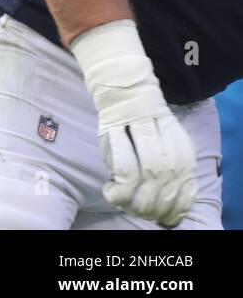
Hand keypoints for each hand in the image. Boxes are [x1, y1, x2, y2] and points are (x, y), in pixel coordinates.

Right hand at [72, 20, 197, 226]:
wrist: (119, 79)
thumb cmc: (138, 116)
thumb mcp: (161, 139)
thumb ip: (166, 164)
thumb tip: (166, 202)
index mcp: (178, 140)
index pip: (185, 180)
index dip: (177, 205)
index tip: (165, 218)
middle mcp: (165, 134)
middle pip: (168, 179)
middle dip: (155, 204)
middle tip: (142, 213)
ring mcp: (139, 128)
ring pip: (150, 172)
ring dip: (138, 198)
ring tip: (125, 205)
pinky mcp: (115, 126)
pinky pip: (124, 162)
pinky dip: (121, 184)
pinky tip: (112, 190)